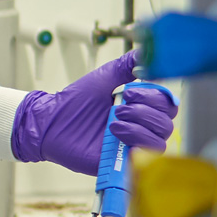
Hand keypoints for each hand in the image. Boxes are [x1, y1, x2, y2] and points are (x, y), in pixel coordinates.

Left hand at [10, 52, 178, 174]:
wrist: (50, 122)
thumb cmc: (74, 102)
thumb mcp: (103, 78)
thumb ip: (126, 66)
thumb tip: (146, 52)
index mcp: (139, 108)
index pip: (167, 105)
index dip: (155, 97)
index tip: (130, 91)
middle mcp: (139, 128)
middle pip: (166, 123)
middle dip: (144, 112)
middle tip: (118, 108)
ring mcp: (131, 147)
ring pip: (159, 142)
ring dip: (138, 128)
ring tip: (112, 123)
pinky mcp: (121, 164)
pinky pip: (143, 161)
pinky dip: (135, 145)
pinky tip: (116, 135)